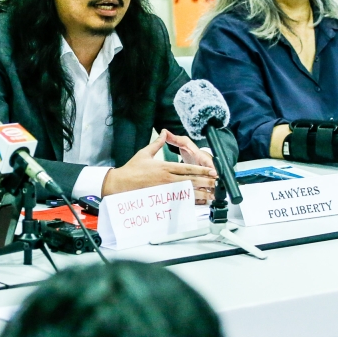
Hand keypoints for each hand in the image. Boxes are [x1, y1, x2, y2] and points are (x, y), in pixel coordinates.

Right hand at [103, 131, 217, 202]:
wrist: (121, 183)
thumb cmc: (132, 168)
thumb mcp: (145, 153)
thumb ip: (157, 143)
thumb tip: (164, 133)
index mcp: (164, 166)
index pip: (186, 168)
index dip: (200, 170)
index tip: (210, 171)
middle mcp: (166, 178)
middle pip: (190, 180)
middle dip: (204, 181)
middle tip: (215, 182)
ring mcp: (164, 189)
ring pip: (186, 191)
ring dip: (200, 193)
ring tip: (211, 194)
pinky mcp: (161, 197)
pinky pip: (177, 200)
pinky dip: (188, 201)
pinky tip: (196, 203)